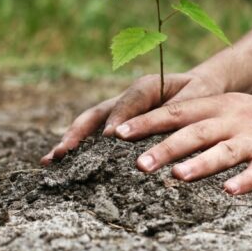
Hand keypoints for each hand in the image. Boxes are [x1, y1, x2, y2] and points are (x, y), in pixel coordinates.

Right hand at [41, 71, 224, 164]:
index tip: (109, 138)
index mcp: (146, 87)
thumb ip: (179, 109)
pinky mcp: (118, 124)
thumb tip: (160, 129)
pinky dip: (78, 147)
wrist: (201, 87)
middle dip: (78, 133)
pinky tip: (61, 164)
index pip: (128, 103)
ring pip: (89, 125)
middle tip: (63, 152)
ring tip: (50, 160)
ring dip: (70, 141)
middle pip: (96, 114)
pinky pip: (95, 134)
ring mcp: (118, 111)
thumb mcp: (197, 97)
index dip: (118, 119)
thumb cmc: (201, 93)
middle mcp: (126, 98)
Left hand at [112, 93, 251, 193]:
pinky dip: (245, 181)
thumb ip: (195, 119)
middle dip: (165, 147)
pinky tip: (230, 192)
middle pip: (195, 132)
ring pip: (225, 150)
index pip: (177, 111)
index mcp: (219, 106)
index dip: (147, 121)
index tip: (118, 133)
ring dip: (200, 164)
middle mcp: (234, 119)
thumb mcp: (228, 111)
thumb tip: (150, 133)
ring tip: (178, 177)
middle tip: (138, 164)